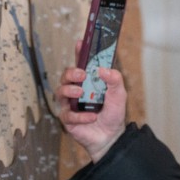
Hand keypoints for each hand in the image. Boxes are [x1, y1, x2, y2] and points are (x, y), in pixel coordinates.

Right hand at [55, 45, 127, 161]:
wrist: (111, 136)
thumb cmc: (113, 114)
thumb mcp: (119, 94)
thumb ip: (114, 80)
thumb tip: (102, 70)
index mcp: (88, 82)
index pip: (81, 64)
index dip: (79, 53)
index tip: (80, 43)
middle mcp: (76, 91)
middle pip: (65, 76)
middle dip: (71, 73)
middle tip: (82, 75)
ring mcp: (70, 105)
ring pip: (60, 92)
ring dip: (70, 90)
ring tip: (81, 93)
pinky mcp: (68, 120)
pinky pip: (67, 115)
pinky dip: (79, 116)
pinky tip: (91, 117)